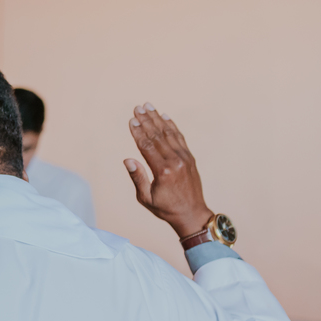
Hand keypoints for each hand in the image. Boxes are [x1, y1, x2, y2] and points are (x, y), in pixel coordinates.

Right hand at [123, 103, 214, 239]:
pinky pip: (180, 138)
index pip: (147, 146)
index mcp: (163, 171)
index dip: (138, 132)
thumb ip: (138, 178)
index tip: (131, 120)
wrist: (192, 214)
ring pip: (169, 134)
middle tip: (137, 107)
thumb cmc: (165, 208)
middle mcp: (175, 161)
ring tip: (149, 107)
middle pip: (157, 136)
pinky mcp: (190, 158)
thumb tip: (128, 160)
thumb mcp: (146, 198)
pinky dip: (172, 126)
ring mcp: (184, 158)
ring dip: (158, 119)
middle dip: (146, 120)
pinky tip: (165, 117)